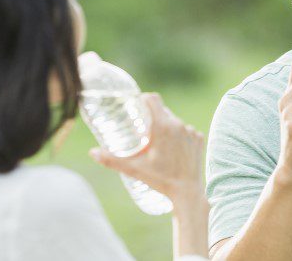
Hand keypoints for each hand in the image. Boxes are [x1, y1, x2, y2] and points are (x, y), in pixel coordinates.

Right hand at [89, 93, 204, 206]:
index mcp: (163, 126)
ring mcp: (191, 132)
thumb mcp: (134, 169)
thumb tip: (92, 152)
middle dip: (152, 117)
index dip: (144, 99)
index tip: (136, 107)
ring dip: (166, 127)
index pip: (153, 99)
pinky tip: (173, 147)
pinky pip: (187, 130)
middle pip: (162, 111)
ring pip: (175, 121)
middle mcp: (179, 125)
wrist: (188, 193)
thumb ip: (111, 160)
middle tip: (142, 129)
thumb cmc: (160, 180)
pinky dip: (179, 135)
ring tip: (157, 141)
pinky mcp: (199, 139)